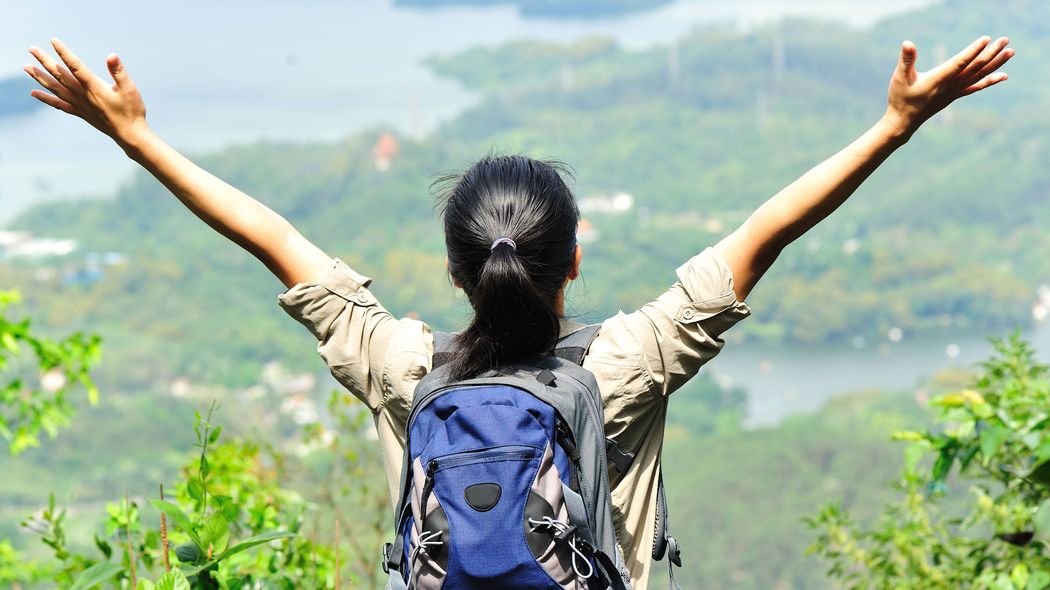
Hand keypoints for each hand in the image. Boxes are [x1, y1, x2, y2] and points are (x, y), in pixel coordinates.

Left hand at [24, 38, 148, 147]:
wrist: (130, 135)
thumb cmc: (132, 111)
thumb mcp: (130, 89)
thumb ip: (119, 72)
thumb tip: (111, 56)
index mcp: (94, 88)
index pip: (76, 67)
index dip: (64, 53)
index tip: (53, 41)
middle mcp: (83, 96)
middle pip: (60, 76)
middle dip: (45, 61)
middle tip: (32, 49)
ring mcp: (80, 105)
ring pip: (55, 88)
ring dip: (40, 77)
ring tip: (26, 67)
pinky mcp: (80, 113)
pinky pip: (59, 104)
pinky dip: (46, 98)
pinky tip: (34, 93)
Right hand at [884, 36, 1013, 137]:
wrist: (903, 122)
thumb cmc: (900, 98)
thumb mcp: (899, 77)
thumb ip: (906, 60)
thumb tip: (907, 43)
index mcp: (938, 79)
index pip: (960, 63)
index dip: (973, 51)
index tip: (986, 39)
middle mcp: (950, 86)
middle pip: (975, 68)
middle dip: (991, 53)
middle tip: (1005, 40)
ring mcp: (955, 91)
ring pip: (979, 76)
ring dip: (996, 63)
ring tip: (1010, 52)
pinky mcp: (955, 95)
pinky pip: (976, 86)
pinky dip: (990, 80)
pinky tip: (1003, 75)